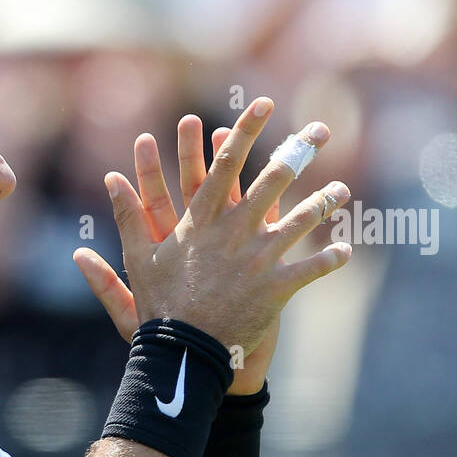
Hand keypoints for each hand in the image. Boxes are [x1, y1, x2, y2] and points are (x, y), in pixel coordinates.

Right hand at [74, 97, 350, 365]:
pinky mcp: (277, 288)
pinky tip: (345, 251)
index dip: (245, 132)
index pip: (225, 165)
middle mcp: (235, 231)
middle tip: (321, 129)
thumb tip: (110, 179)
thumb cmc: (160, 305)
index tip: (261, 104)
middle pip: (273, 181)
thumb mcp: (138, 257)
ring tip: (342, 190)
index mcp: (202, 220)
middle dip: (299, 152)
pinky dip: (329, 261)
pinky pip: (311, 269)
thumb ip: (127, 216)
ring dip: (323, 203)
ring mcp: (260, 258)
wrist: (184, 351)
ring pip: (300, 221)